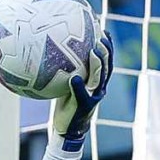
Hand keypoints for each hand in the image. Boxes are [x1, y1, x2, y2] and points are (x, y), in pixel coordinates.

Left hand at [52, 30, 113, 150]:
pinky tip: (74, 77)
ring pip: (100, 76)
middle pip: (107, 65)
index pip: (105, 61)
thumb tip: (53, 55)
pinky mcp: (85, 105)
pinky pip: (83, 93)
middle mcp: (98, 87)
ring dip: (98, 63)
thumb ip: (66, 73)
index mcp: (96, 82)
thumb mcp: (66, 87)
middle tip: (101, 36)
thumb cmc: (65, 106)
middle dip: (106, 50)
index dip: (107, 46)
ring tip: (93, 51)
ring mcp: (93, 96)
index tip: (104, 30)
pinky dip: (79, 86)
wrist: (68, 129)